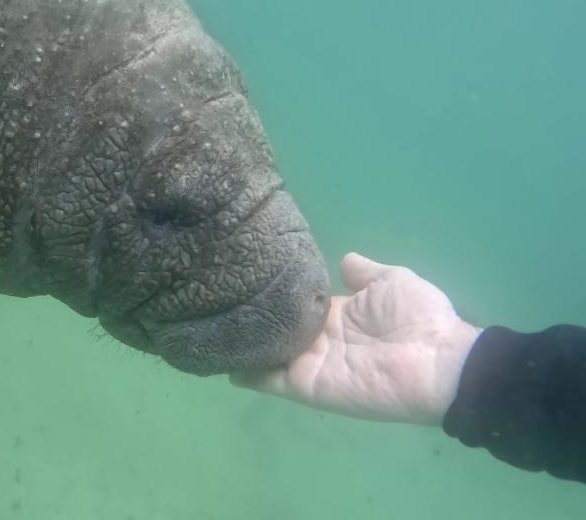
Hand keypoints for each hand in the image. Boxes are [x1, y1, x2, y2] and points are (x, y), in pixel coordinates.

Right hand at [231, 253, 481, 425]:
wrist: (438, 362)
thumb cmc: (419, 319)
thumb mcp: (392, 280)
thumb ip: (364, 273)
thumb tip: (343, 259)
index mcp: (335, 314)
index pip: (293, 304)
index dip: (271, 292)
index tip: (242, 275)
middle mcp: (316, 339)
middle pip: (274, 329)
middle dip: (249, 317)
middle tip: (213, 296)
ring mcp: (308, 364)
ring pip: (264, 352)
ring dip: (241, 341)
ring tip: (208, 320)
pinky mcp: (305, 385)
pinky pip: (268, 379)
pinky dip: (244, 369)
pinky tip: (219, 351)